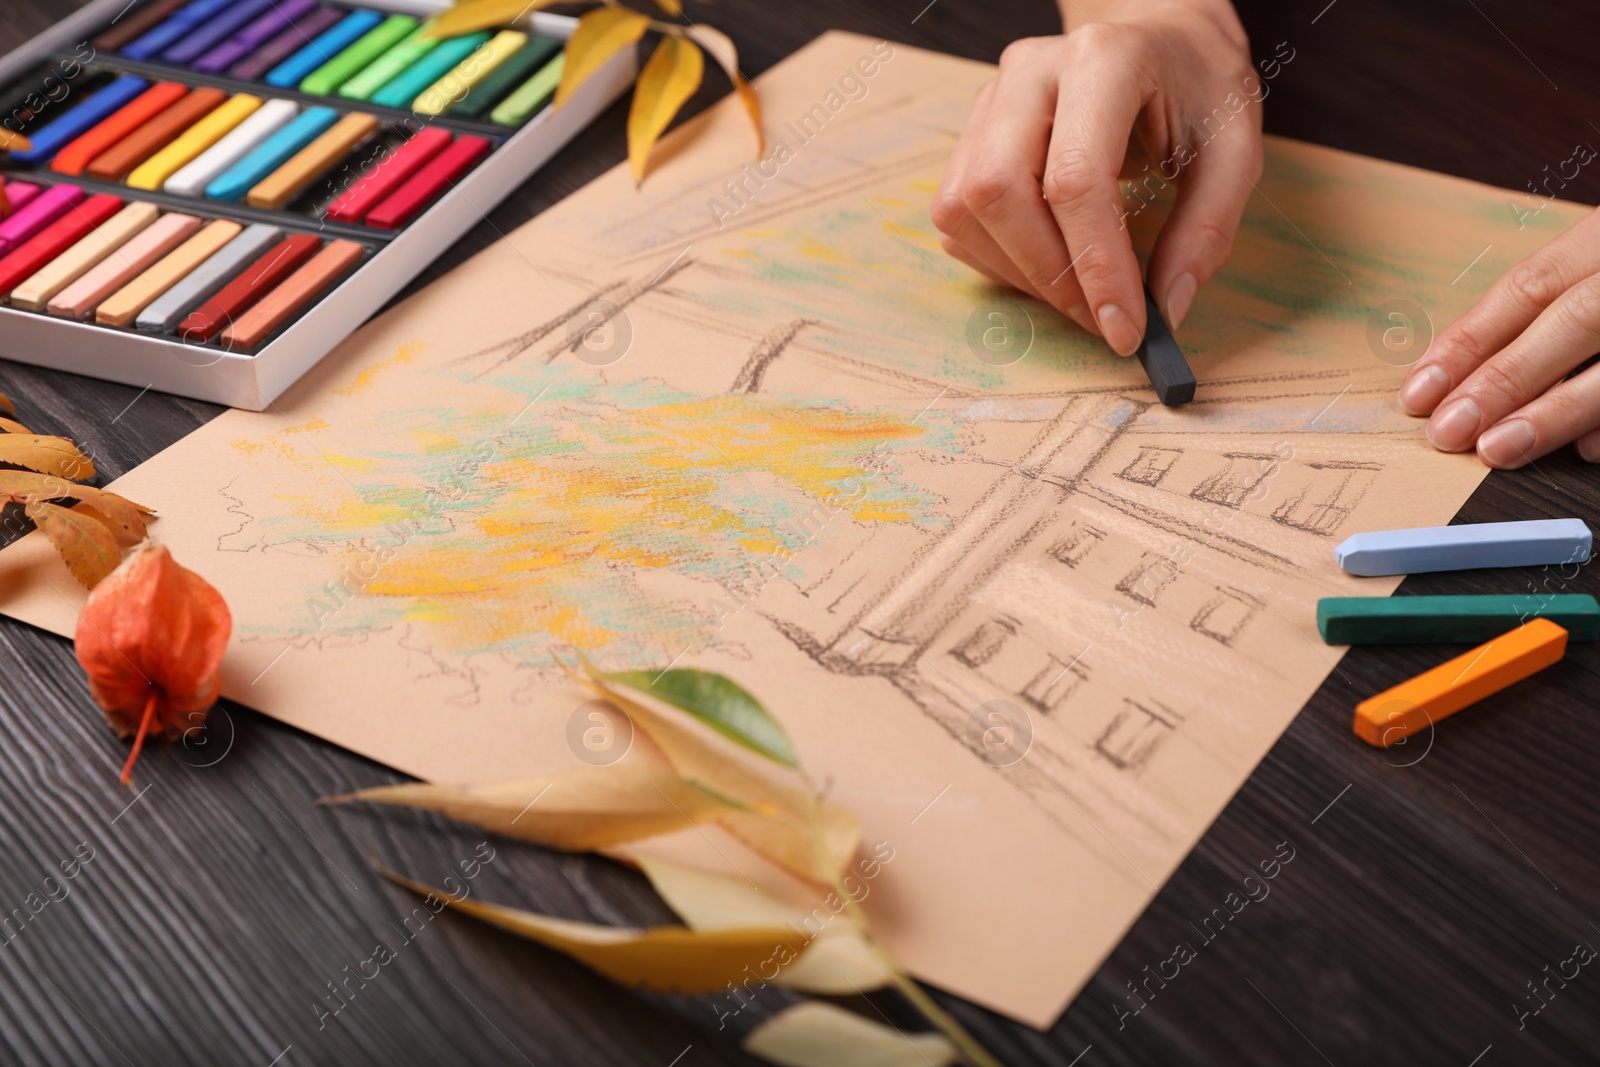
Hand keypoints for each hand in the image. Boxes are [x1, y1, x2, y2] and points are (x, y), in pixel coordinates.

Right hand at [931, 0, 1262, 354]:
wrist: (1157, 38)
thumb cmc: (1196, 89)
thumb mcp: (1235, 149)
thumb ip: (1207, 229)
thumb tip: (1167, 308)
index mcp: (1103, 60)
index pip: (1074, 179)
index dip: (1095, 266)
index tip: (1125, 328)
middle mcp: (1031, 72)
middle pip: (997, 192)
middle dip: (1048, 276)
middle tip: (1101, 319)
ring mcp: (990, 100)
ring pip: (964, 209)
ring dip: (1019, 273)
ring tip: (1080, 292)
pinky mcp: (971, 133)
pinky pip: (957, 218)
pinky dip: (999, 260)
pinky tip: (1050, 264)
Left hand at [1400, 207, 1599, 466]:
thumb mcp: (1590, 264)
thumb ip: (1545, 310)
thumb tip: (1462, 380)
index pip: (1526, 288)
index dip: (1468, 341)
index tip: (1417, 393)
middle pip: (1570, 319)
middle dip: (1503, 379)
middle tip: (1447, 431)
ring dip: (1555, 410)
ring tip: (1498, 450)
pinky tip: (1587, 450)